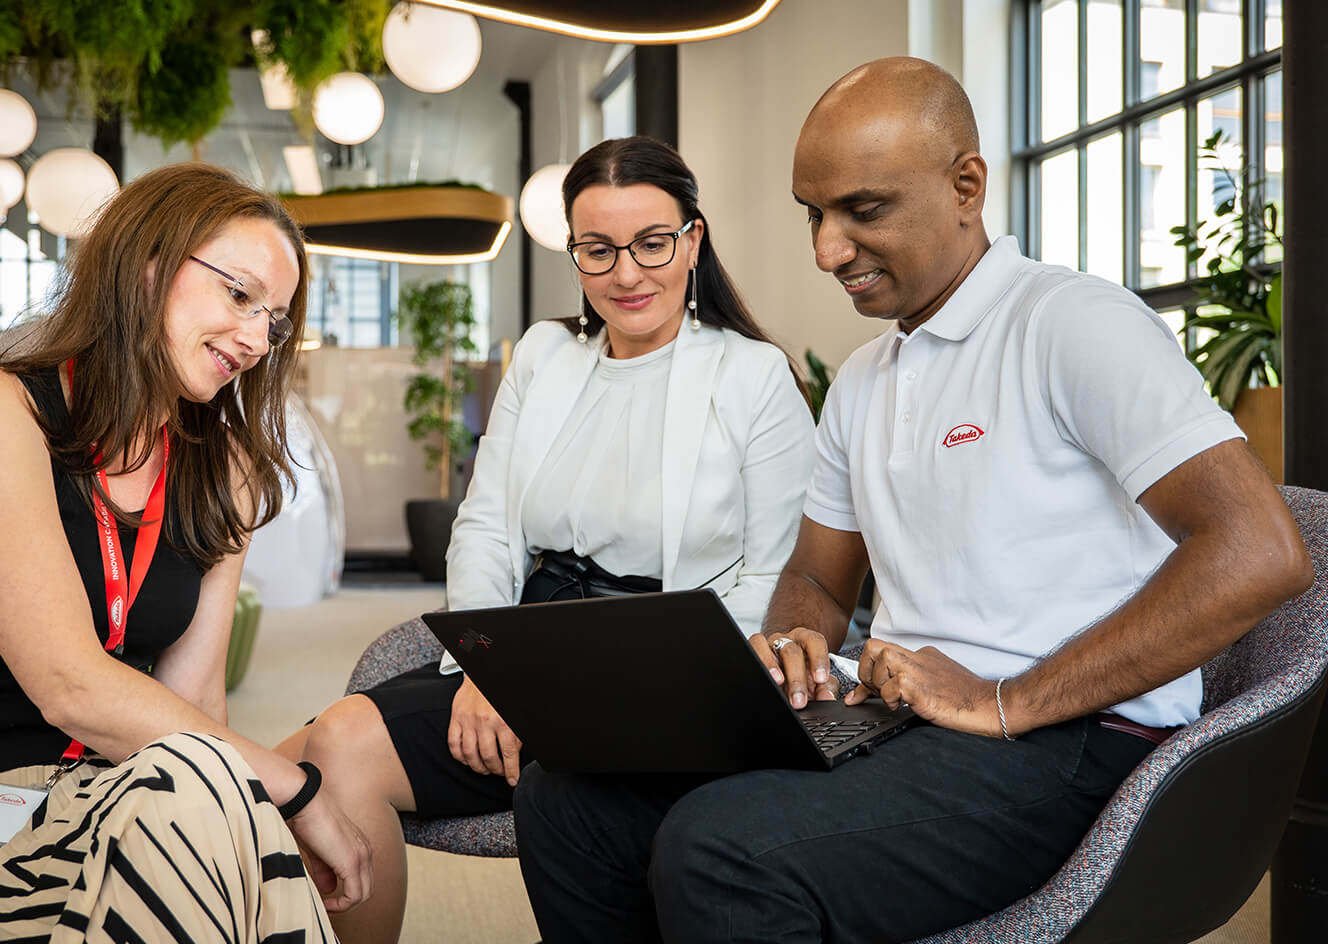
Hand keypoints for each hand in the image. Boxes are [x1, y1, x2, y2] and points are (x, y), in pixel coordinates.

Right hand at [286, 791, 373, 912]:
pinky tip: (325, 903)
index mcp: (360, 846)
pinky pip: (355, 895)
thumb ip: (326, 869)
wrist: (306, 803)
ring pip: (364, 894)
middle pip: (367, 888)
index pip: (363, 878)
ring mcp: (362, 856)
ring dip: (344, 905)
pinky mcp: (352, 862)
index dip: (346, 893)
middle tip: (326, 906)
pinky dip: (342, 905)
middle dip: (347, 902)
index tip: (325, 899)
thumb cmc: (308, 821)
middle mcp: (366, 851)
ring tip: (325, 906)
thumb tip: (328, 888)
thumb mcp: (318, 851)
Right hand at [448, 676, 522, 784]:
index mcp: (504, 721)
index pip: (509, 754)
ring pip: (470, 755)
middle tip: (499, 772)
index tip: (512, 780)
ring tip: (485, 769)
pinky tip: (467, 760)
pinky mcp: (456, 718)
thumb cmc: (502, 696)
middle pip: (489, 757)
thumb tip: (515, 755)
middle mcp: (485, 722)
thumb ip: (516, 735)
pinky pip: (454, 744)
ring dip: (478, 767)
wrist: (485, 674)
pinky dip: (460, 757)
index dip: (511, 771)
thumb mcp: (516, 715)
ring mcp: (468, 721)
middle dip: (496, 770)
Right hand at [749, 628, 838, 708]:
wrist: (784, 671)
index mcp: (807, 642)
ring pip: (771, 647)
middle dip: (796, 678)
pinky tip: (763, 676)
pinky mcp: (755, 648)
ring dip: (773, 666)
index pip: (815, 642)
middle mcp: (789, 640)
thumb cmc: (803, 676)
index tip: (820, 679)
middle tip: (799, 700)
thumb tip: (828, 697)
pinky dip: (759, 660)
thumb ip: (826, 688)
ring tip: (778, 683)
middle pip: (792, 651)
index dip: (819, 659)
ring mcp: (770, 643)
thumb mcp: (817, 682)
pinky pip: (754, 646)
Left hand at [845, 640, 1003, 736]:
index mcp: (922, 656)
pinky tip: (904, 706)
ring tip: (894, 700)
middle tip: (876, 691)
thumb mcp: (932, 686)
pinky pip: (891, 686)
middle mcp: (918, 657)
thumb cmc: (967, 700)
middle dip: (866, 671)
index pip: (883, 652)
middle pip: (874, 647)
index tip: (864, 691)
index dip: (868, 670)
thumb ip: (907, 684)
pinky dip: (890, 699)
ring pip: (880, 660)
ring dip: (879, 684)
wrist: (990, 706)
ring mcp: (918, 669)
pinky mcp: (919, 685)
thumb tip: (880, 693)